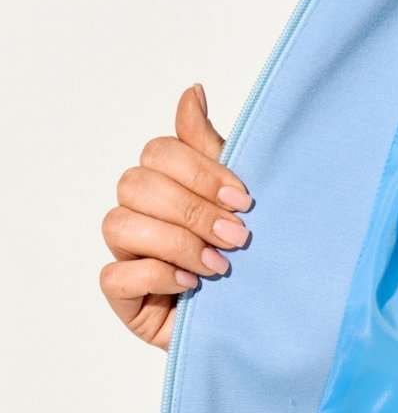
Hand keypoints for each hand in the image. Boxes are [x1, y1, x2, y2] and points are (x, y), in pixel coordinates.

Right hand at [99, 83, 251, 349]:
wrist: (267, 322)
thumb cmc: (251, 257)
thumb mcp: (238, 199)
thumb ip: (210, 147)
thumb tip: (193, 90)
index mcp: (168, 183)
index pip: (159, 152)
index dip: (199, 171)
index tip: (245, 199)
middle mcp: (142, 213)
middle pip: (136, 183)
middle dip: (192, 209)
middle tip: (238, 237)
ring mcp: (128, 254)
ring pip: (119, 224)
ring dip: (176, 242)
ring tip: (220, 267)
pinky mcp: (124, 298)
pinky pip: (116, 276)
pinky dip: (156, 275)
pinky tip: (191, 285)